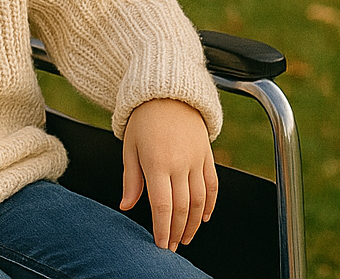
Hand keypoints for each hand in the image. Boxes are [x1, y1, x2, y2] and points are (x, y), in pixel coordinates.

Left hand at [120, 98, 217, 250]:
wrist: (167, 92)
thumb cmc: (143, 119)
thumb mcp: (129, 147)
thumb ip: (131, 179)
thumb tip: (126, 205)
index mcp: (156, 162)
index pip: (163, 205)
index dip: (163, 228)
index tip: (160, 244)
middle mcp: (180, 163)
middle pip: (182, 207)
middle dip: (177, 231)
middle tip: (171, 246)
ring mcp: (196, 159)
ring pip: (200, 200)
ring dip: (194, 223)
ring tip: (185, 236)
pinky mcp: (208, 155)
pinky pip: (213, 185)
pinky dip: (210, 204)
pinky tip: (203, 217)